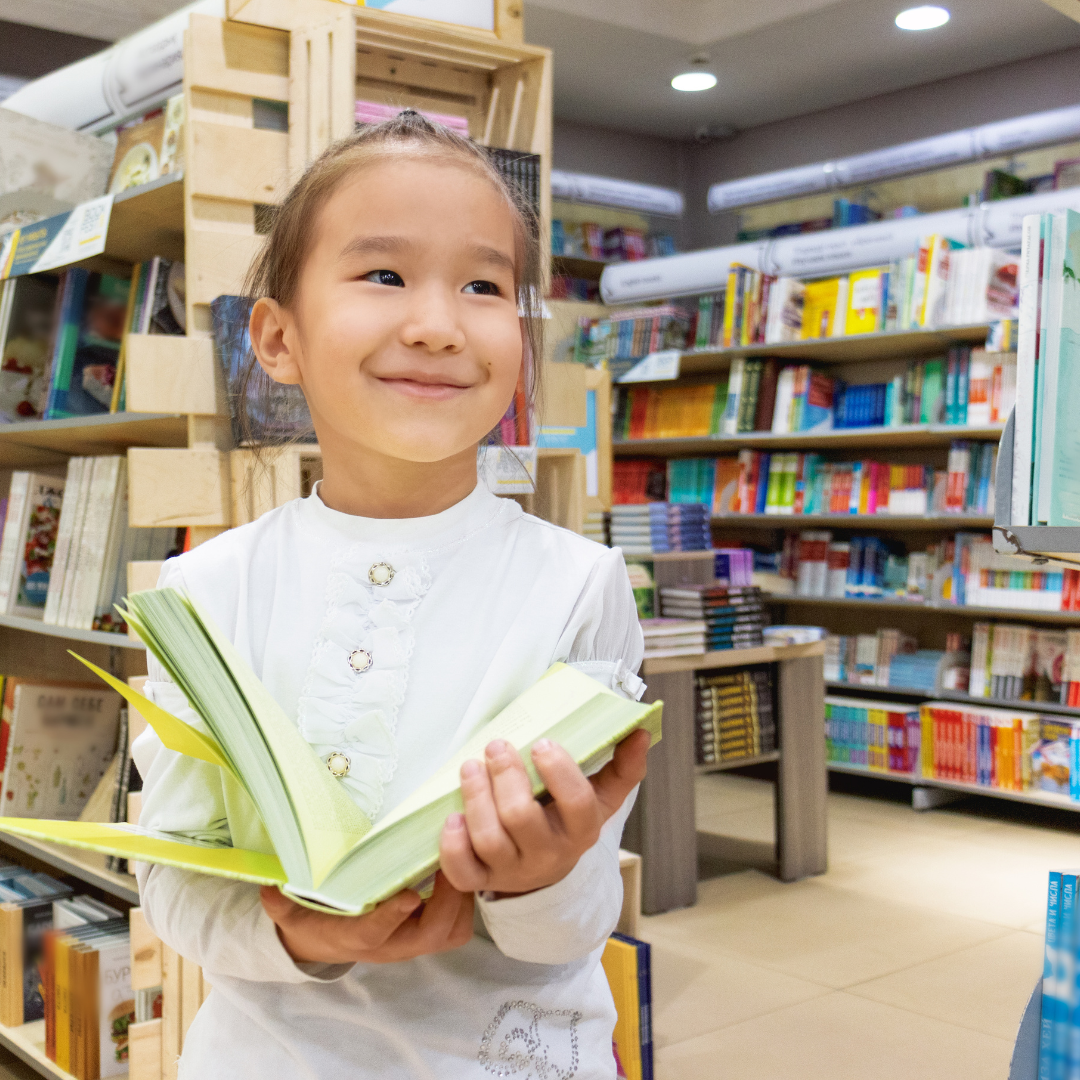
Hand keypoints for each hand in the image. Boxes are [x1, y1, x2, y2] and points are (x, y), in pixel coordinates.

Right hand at [260, 871, 473, 964]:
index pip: (376, 933)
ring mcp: (413, 944)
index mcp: (357, 939)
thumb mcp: (293, 915)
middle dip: (447, 899)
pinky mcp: (429, 936)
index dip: (392, 916)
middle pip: (431, 934)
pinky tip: (462, 867)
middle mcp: (392, 946)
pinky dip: (465, 902)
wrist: (326, 946)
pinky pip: (457, 927)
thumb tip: (266, 888)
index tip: (408, 895)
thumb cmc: (315, 923)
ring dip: (461, 899)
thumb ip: (280, 905)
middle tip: (453, 856)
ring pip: (450, 932)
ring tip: (463, 855)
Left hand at [439, 727, 649, 896]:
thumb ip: (623, 765)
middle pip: (521, 817)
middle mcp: (549, 854)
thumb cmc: (568, 819)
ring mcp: (513, 871)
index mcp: (582, 830)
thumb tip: (641, 731)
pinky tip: (452, 816)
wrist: (545, 870)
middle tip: (497, 745)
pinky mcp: (482, 880)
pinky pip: (462, 872)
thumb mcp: (601, 796)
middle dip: (505, 775)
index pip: (577, 802)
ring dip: (475, 797)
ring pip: (489, 839)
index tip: (541, 742)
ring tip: (471, 767)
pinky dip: (453, 844)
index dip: (559, 771)